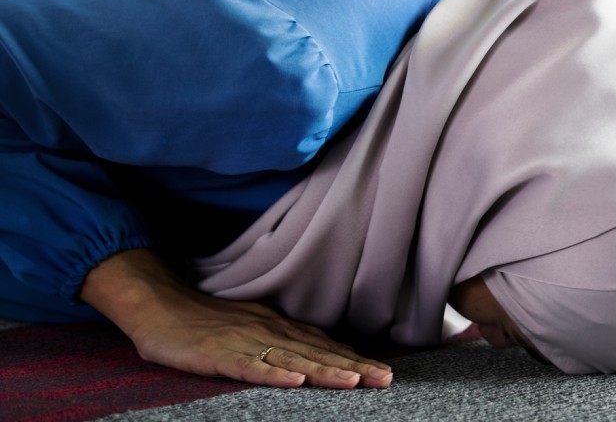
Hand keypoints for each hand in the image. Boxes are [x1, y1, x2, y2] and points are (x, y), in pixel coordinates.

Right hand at [80, 248, 392, 388]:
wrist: (160, 304)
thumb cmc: (208, 321)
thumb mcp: (255, 327)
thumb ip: (286, 340)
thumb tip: (323, 355)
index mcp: (280, 327)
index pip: (326, 346)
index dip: (356, 360)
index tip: (386, 372)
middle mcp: (270, 332)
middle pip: (318, 353)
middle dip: (354, 367)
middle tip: (385, 379)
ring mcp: (245, 342)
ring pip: (293, 358)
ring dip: (325, 371)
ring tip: (355, 382)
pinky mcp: (218, 354)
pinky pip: (250, 366)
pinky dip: (273, 374)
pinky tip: (294, 381)